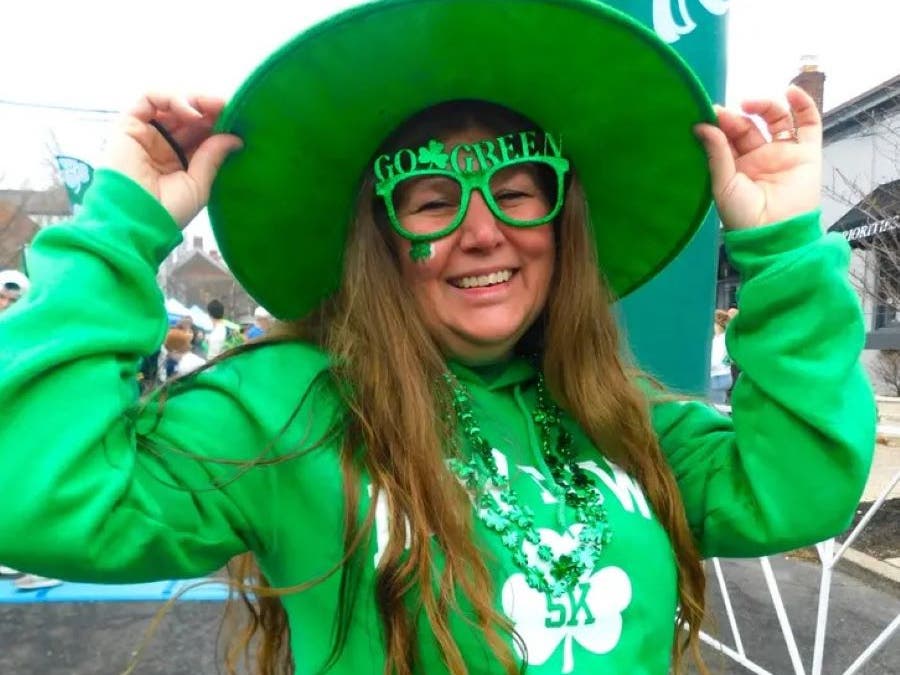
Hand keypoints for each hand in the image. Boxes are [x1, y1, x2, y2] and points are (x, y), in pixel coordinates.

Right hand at [101, 94, 242, 227]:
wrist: (136, 220)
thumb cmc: (166, 211)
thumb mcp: (198, 184)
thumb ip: (213, 157)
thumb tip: (236, 138)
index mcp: (179, 160)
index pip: (200, 134)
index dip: (218, 124)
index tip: (238, 120)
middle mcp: (162, 144)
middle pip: (188, 117)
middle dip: (210, 110)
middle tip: (229, 108)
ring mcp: (145, 133)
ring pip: (171, 104)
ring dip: (195, 102)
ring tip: (215, 108)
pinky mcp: (128, 124)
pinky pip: (149, 99)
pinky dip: (172, 99)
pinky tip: (192, 113)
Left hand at [694, 85, 821, 230]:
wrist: (775, 233)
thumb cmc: (744, 216)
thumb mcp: (723, 185)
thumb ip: (716, 154)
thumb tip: (702, 126)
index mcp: (735, 167)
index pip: (726, 138)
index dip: (719, 124)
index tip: (708, 113)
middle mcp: (758, 158)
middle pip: (747, 126)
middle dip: (735, 117)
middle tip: (724, 113)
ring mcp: (782, 153)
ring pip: (775, 120)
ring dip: (764, 106)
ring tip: (749, 104)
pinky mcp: (806, 152)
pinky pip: (808, 123)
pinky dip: (802, 104)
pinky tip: (791, 92)